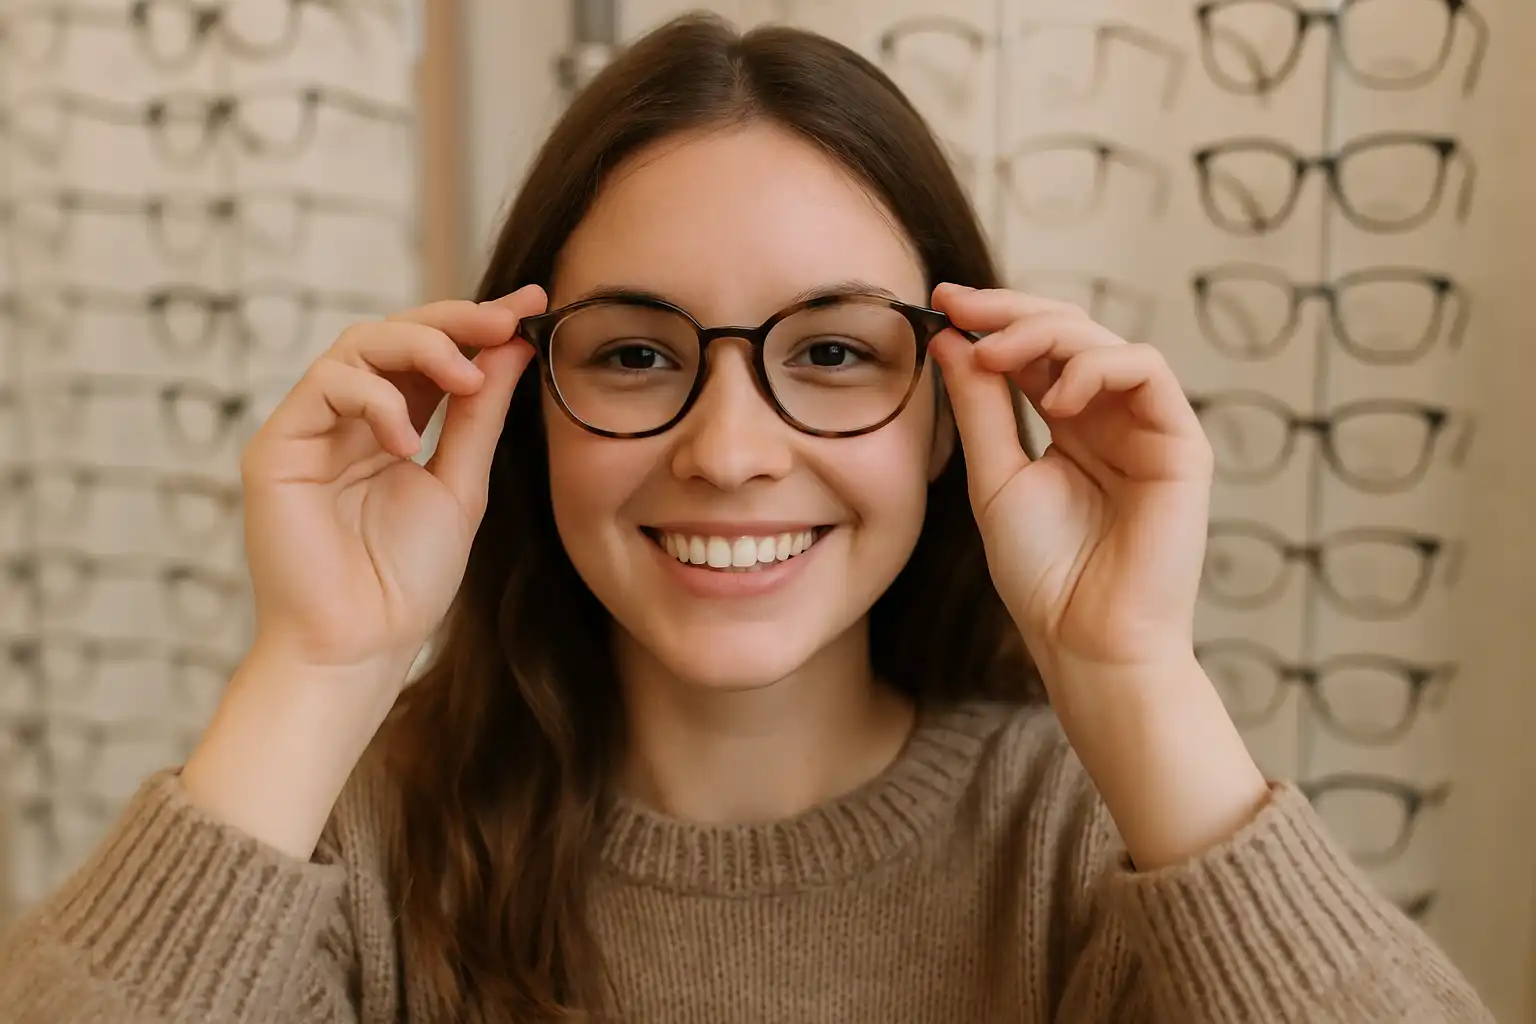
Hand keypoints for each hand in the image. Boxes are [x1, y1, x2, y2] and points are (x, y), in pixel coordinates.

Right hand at [239, 285, 547, 684]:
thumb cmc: (406, 580)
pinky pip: (324, 385)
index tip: (532, 304)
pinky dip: (373, 397)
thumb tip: (513, 346)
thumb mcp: (460, 484)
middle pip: (392, 334)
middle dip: (453, 320)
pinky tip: (403, 438)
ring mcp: (310, 429)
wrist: (360, 644)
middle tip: (503, 321)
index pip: (431, 355)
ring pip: (357, 345)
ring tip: (465, 379)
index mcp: (391, 426)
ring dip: (420, 348)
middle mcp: (347, 419)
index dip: (477, 324)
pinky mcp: (276, 447)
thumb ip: (480, 415)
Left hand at [928, 283, 1213, 679]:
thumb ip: (979, 406)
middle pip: (1068, 332)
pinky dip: (1098, 367)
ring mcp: (1147, 427)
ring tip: (998, 356)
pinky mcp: (1181, 443)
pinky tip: (1059, 394)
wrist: (1087, 639)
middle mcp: (1110, 418)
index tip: (940, 301)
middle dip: (1011, 311)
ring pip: (1104, 340)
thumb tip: (951, 339)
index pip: (1034, 350)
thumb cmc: (1043, 573)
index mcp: (1069, 426)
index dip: (992, 319)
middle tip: (961, 306)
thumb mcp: (995, 476)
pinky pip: (1147, 371)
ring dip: (1046, 334)